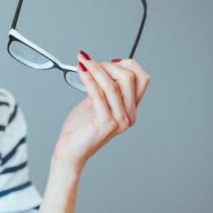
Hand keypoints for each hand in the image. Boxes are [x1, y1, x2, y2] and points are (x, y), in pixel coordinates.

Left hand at [52, 52, 149, 172]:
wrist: (70, 150)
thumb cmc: (81, 128)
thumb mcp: (97, 102)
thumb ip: (105, 87)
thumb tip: (105, 64)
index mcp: (130, 109)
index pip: (141, 79)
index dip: (126, 65)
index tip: (107, 61)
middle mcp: (129, 115)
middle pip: (129, 78)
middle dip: (108, 65)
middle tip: (90, 63)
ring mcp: (119, 120)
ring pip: (113, 84)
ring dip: (96, 69)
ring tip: (83, 63)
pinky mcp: (106, 123)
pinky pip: (99, 94)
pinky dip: (89, 79)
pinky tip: (81, 72)